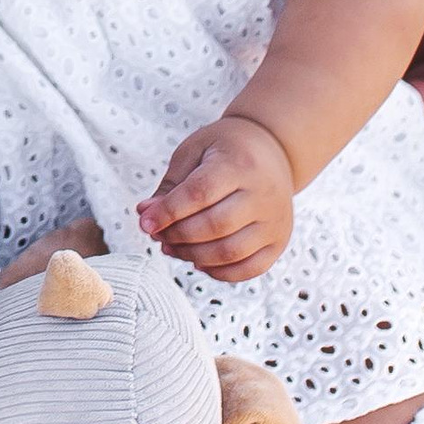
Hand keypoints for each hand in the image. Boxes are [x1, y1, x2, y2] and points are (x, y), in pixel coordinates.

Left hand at [137, 115, 294, 280]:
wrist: (273, 152)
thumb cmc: (226, 150)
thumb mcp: (195, 152)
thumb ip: (171, 185)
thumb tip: (146, 216)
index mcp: (240, 164)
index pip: (200, 193)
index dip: (168, 212)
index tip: (145, 222)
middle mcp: (263, 195)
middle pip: (215, 226)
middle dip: (177, 235)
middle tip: (157, 235)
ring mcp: (275, 222)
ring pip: (230, 252)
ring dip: (193, 256)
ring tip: (171, 248)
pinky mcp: (279, 242)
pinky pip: (249, 269)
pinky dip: (219, 272)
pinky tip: (198, 261)